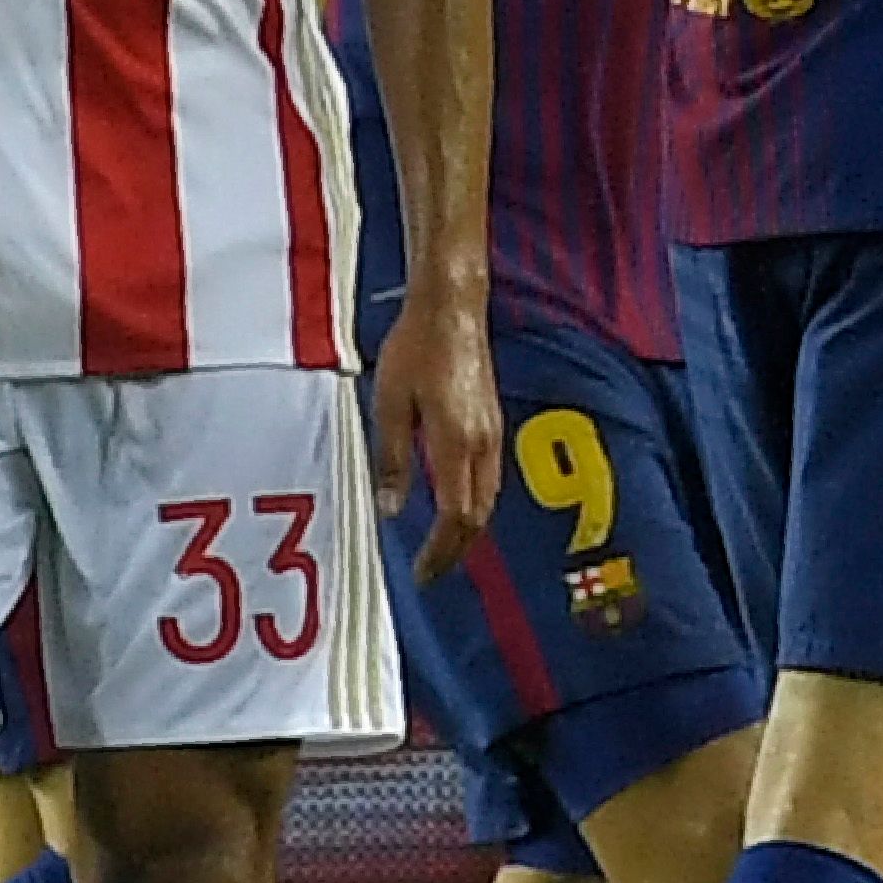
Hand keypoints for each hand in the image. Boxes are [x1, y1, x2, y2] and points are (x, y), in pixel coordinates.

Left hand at [374, 282, 500, 578]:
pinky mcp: (491, 422)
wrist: (452, 308)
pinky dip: (474, 506)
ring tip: (443, 549)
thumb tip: (393, 509)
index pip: (456, 516)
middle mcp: (481, 444)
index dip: (441, 551)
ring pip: (488, 500)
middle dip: (456, 550)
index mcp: (456, 443)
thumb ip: (393, 460)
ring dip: (467, 531)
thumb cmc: (416, 349)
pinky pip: (489, 480)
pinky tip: (456, 507)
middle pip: (478, 516)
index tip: (422, 573)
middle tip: (432, 572)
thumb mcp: (390, 405)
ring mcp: (491, 433)